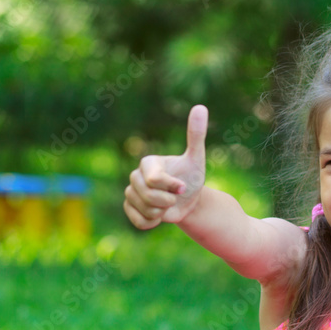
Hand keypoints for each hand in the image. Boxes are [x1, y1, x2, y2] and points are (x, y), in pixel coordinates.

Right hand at [123, 105, 207, 229]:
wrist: (189, 201)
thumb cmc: (191, 178)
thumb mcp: (196, 159)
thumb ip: (196, 135)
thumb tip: (200, 107)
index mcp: (148, 162)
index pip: (154, 180)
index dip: (171, 187)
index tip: (182, 187)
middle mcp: (135, 175)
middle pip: (148, 196)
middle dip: (167, 201)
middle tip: (176, 197)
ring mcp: (130, 192)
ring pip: (144, 209)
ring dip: (162, 212)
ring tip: (167, 204)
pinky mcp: (130, 209)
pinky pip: (139, 221)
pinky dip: (153, 222)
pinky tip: (159, 215)